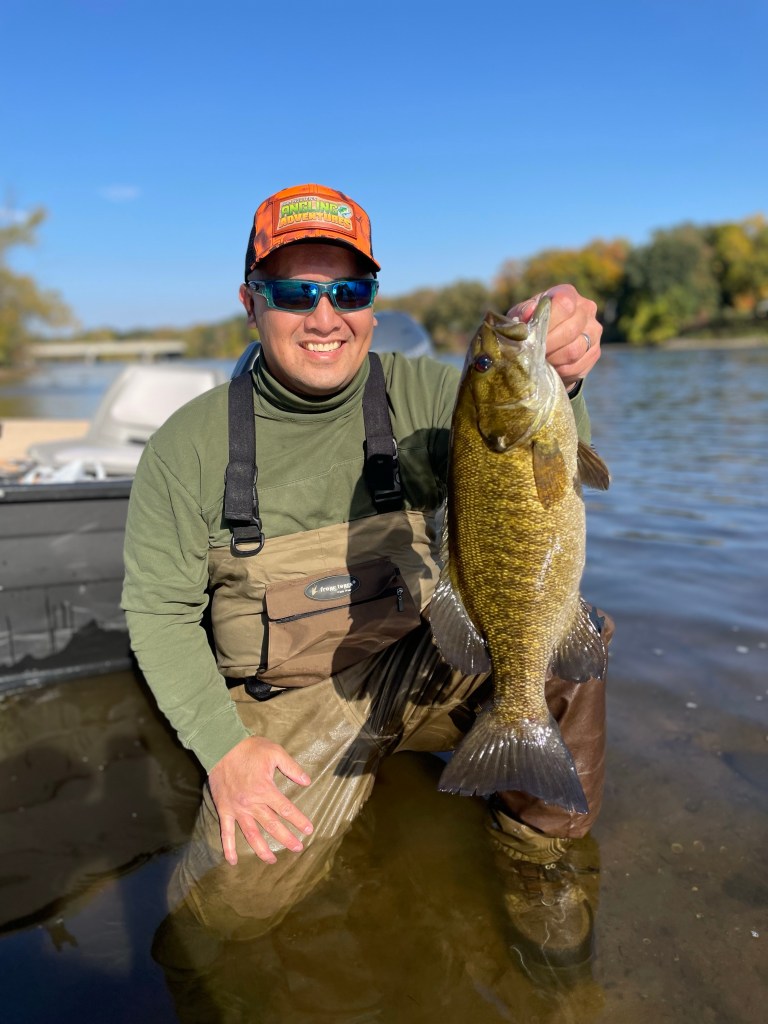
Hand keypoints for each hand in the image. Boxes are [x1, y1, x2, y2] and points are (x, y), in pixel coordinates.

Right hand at [208, 735, 313, 865]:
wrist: (221, 745)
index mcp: (265, 790)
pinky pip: (226, 833)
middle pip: (271, 826)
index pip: (286, 809)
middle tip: (298, 848)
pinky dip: (229, 848)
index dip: (298, 820)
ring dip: (262, 849)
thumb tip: (307, 781)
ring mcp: (237, 809)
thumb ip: (292, 768)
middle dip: (286, 838)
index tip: (309, 830)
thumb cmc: (250, 748)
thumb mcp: (275, 752)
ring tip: (272, 860)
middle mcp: (251, 804)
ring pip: (251, 834)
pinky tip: (233, 861)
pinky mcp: (224, 810)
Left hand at [507, 283, 600, 389]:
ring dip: (554, 358)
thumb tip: (528, 313)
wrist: (548, 343)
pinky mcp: (595, 352)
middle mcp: (586, 308)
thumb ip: (523, 312)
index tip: (534, 335)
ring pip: (575, 349)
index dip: (549, 322)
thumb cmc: (533, 324)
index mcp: (568, 293)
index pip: (565, 304)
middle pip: (571, 329)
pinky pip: (579, 365)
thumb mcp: (522, 316)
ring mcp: (594, 330)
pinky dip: (562, 370)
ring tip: (542, 360)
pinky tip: (552, 367)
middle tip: (534, 352)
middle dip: (548, 344)